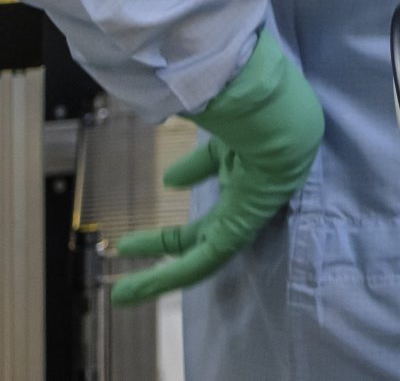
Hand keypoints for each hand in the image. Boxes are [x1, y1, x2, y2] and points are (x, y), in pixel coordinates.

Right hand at [110, 30, 324, 305]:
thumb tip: (171, 180)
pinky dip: (167, 276)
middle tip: (130, 249)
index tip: (170, 180)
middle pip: (206, 228)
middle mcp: (248, 193)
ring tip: (124, 295)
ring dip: (161, 276)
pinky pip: (202, 261)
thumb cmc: (252, 104)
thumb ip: (199, 160)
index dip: (194, 177)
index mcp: (247, 160)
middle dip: (169, 244)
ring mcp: (245, 214)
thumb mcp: (218, 133)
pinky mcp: (238, 230)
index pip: (220, 177)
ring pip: (201, 255)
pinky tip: (135, 290)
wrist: (275, 110)